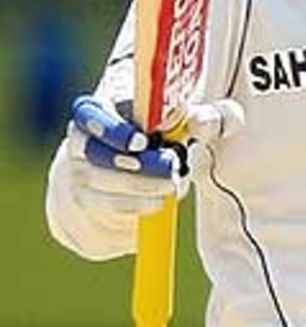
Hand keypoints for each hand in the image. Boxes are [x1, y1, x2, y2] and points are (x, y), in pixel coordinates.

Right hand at [65, 93, 240, 228]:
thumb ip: (207, 118)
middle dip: (134, 169)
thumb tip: (200, 121)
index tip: (141, 142)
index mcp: (98, 111)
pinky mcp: (84, 209)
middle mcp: (79, 144)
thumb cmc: (161, 140)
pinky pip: (102, 215)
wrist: (125, 175)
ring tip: (168, 191)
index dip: (113, 129)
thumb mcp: (189, 126)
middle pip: (93, 157)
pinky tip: (154, 205)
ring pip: (98, 189)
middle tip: (169, 173)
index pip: (91, 115)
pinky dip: (131, 212)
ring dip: (137, 193)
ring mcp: (77, 177)